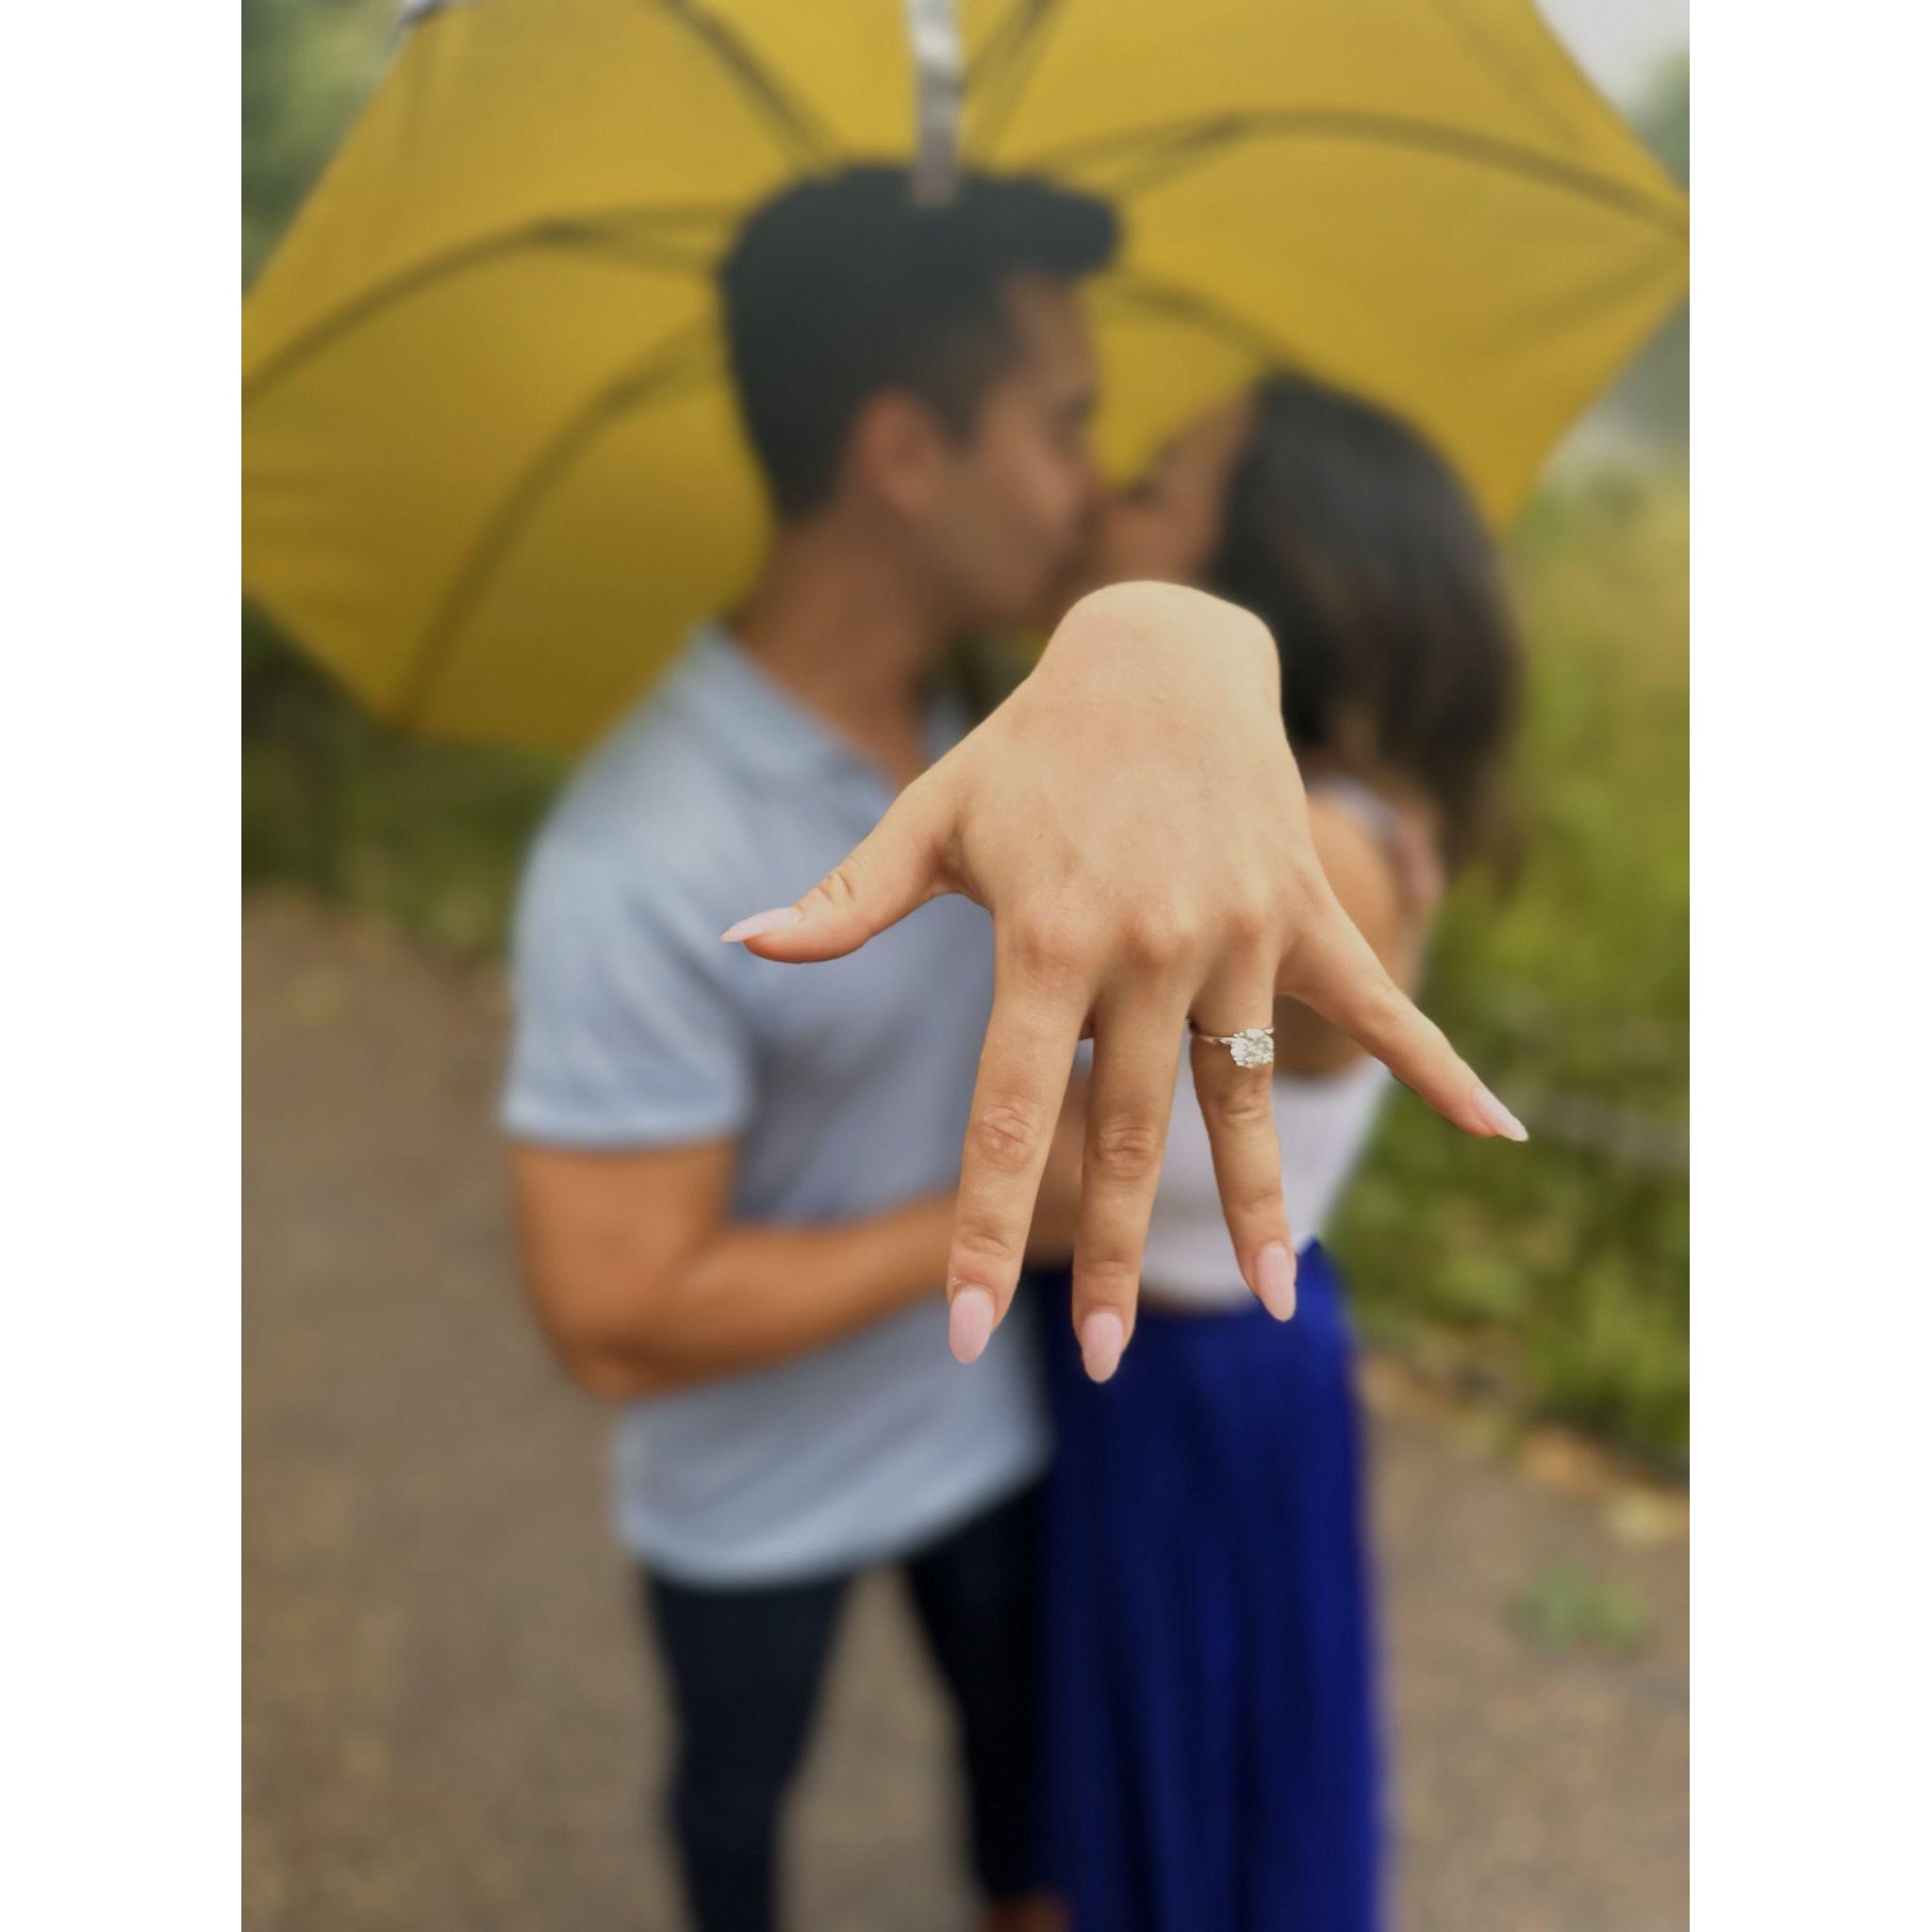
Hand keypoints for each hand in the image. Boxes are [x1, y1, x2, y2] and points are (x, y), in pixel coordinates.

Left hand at [723, 582, 1524, 1380]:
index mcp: (1046, 938)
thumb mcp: (932, 815)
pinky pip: (1378, 1001)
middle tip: (1103, 1367)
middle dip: (1110, 1257)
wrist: (1159, 651)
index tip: (967, 1334)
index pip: (1012, 1114)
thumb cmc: (1030, 747)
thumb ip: (845, 901)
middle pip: (1130, 1131)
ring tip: (1280, 1304)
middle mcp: (1148, 947)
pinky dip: (1440, 1065)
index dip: (991, 1232)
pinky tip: (1503, 1131)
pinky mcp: (1300, 912)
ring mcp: (1236, 933)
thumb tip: (736, 942)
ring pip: (1246, 1097)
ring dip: (1258, 1208)